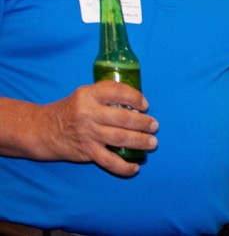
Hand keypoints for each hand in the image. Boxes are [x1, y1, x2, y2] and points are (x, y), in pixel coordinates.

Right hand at [38, 82, 157, 176]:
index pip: (117, 92)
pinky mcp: (86, 151)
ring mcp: (87, 133)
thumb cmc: (70, 110)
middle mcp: (88, 113)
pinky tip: (135, 168)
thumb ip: (106, 95)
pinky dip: (124, 167)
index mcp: (89, 94)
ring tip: (152, 143)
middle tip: (154, 126)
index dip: (135, 97)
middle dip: (143, 123)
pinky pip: (109, 161)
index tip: (144, 106)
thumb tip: (136, 101)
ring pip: (120, 138)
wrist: (42, 130)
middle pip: (123, 118)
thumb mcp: (84, 95)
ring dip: (140, 141)